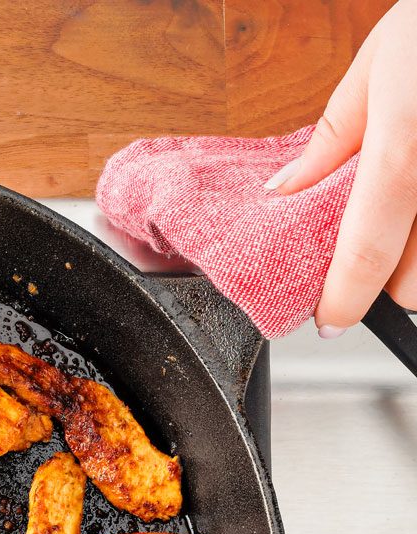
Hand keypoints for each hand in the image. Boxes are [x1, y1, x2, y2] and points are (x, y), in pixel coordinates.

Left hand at [267, 0, 416, 336]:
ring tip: (415, 213)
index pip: (364, 259)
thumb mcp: (382, 62)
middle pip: (416, 288)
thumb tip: (284, 192)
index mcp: (405, 153)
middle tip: (384, 242)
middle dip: (394, 277)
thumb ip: (332, 141)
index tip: (328, 317)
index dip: (341, 301)